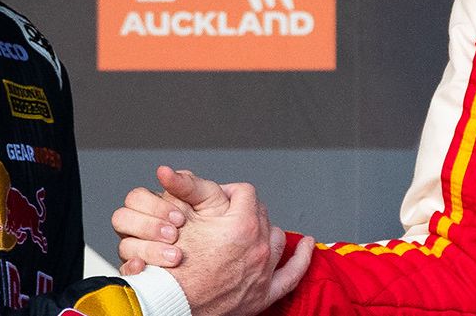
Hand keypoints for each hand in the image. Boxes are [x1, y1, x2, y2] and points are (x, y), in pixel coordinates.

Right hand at [114, 166, 313, 315]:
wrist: (170, 303)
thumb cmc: (171, 268)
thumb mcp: (176, 217)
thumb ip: (183, 188)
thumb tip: (172, 171)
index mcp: (241, 226)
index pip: (245, 192)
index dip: (228, 190)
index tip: (216, 198)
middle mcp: (258, 248)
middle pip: (260, 212)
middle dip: (242, 209)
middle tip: (223, 215)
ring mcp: (263, 272)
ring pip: (275, 237)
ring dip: (263, 229)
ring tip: (250, 228)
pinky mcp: (262, 294)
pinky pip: (293, 274)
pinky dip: (302, 258)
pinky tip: (306, 246)